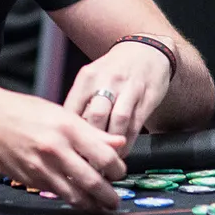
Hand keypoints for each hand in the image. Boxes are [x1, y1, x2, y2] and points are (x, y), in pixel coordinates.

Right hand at [0, 86, 124, 211]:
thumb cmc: (24, 111)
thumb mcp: (59, 113)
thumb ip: (90, 131)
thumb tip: (119, 143)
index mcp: (67, 127)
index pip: (104, 155)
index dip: (118, 168)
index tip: (120, 172)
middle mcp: (56, 148)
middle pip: (93, 180)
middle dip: (109, 195)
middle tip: (116, 201)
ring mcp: (42, 166)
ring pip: (75, 194)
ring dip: (92, 204)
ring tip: (102, 208)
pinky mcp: (30, 179)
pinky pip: (56, 193)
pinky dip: (71, 199)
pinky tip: (79, 200)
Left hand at [64, 37, 173, 152]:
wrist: (148, 50)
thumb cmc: (114, 69)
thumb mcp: (93, 77)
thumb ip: (81, 101)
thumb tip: (66, 133)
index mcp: (88, 77)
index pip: (72, 109)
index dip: (68, 134)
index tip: (66, 153)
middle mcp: (107, 81)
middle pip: (94, 116)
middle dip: (90, 143)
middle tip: (84, 164)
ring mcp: (128, 89)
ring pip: (117, 122)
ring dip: (111, 146)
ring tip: (104, 163)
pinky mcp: (146, 98)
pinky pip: (135, 125)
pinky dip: (127, 143)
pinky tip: (121, 153)